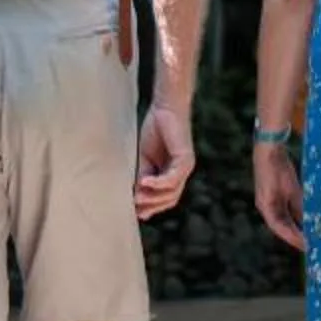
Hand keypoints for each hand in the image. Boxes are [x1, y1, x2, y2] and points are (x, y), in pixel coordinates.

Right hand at [134, 101, 194, 220]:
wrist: (165, 107)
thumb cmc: (155, 129)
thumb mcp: (144, 158)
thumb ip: (142, 176)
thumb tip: (134, 197)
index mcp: (173, 174)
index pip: (165, 198)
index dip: (151, 207)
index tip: (135, 213)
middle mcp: (182, 173)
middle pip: (169, 200)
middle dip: (152, 206)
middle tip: (135, 209)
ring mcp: (186, 167)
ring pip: (171, 193)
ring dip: (153, 198)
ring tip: (136, 198)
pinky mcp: (185, 160)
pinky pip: (172, 179)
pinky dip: (157, 183)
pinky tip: (143, 183)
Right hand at [253, 142, 305, 252]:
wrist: (269, 148)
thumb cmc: (278, 168)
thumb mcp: (291, 189)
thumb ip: (299, 206)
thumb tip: (309, 222)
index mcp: (266, 207)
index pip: (280, 229)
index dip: (293, 238)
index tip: (306, 246)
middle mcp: (266, 207)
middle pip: (282, 226)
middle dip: (295, 235)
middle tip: (311, 245)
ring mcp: (269, 201)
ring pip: (284, 219)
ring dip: (296, 227)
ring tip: (311, 235)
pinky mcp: (275, 195)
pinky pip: (286, 210)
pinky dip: (295, 216)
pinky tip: (306, 219)